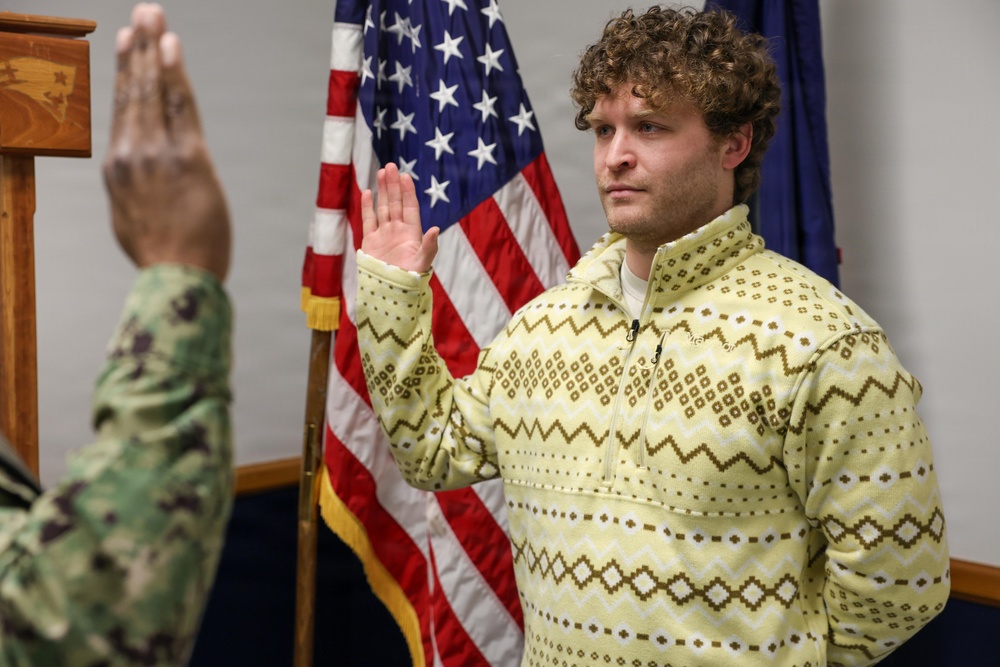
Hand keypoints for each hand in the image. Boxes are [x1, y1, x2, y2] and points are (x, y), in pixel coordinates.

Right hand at [103, 3, 230, 281]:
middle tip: (146, 13)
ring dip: (156, 50)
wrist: (178, 280)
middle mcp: (132, 154)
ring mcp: (157, 154)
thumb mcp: (134, 219)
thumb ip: (135, 189)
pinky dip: (176, 75)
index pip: (124, 108)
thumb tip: (139, 178)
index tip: (128, 42)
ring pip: (154, 92)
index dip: (126, 72)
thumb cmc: (163, 257)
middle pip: (135, 90)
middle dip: (140, 48)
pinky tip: (172, 48)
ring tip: (156, 18)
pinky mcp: (188, 158)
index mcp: (118, 169)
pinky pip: (180, 107)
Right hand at [360, 163, 438, 272]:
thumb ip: (429, 246)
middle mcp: (398, 231)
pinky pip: (369, 220)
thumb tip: (435, 229)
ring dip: (383, 190)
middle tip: (390, 165)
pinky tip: (368, 192)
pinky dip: (368, 206)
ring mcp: (384, 234)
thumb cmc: (410, 280)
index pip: (410, 207)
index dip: (408, 192)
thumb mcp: (422, 263)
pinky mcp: (370, 241)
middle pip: (396, 203)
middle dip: (393, 185)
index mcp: (412, 234)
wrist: (390, 293)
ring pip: (383, 207)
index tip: (405, 176)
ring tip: (382, 171)